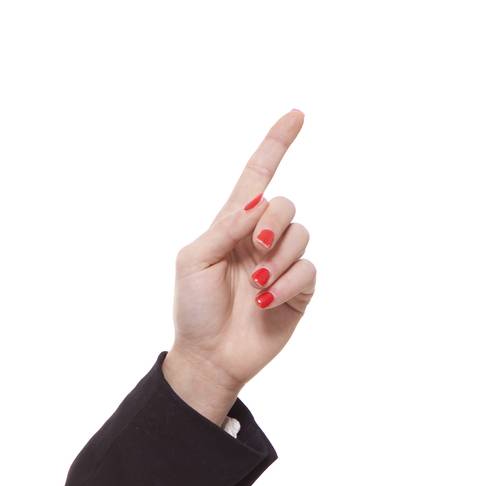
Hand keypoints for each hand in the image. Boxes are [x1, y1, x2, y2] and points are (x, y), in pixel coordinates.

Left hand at [171, 108, 316, 395]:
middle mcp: (260, 239)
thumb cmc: (193, 309)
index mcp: (231, 225)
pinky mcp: (299, 289)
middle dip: (272, 221)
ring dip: (277, 258)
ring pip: (301, 235)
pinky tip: (265, 301)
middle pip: (285, 204)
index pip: (258, 177)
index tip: (297, 114)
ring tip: (254, 285)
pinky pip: (307, 269)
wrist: (208, 355)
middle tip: (254, 247)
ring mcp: (282, 263)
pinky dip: (285, 282)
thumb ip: (225, 227)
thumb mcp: (194, 261)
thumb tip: (259, 202)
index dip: (276, 145)